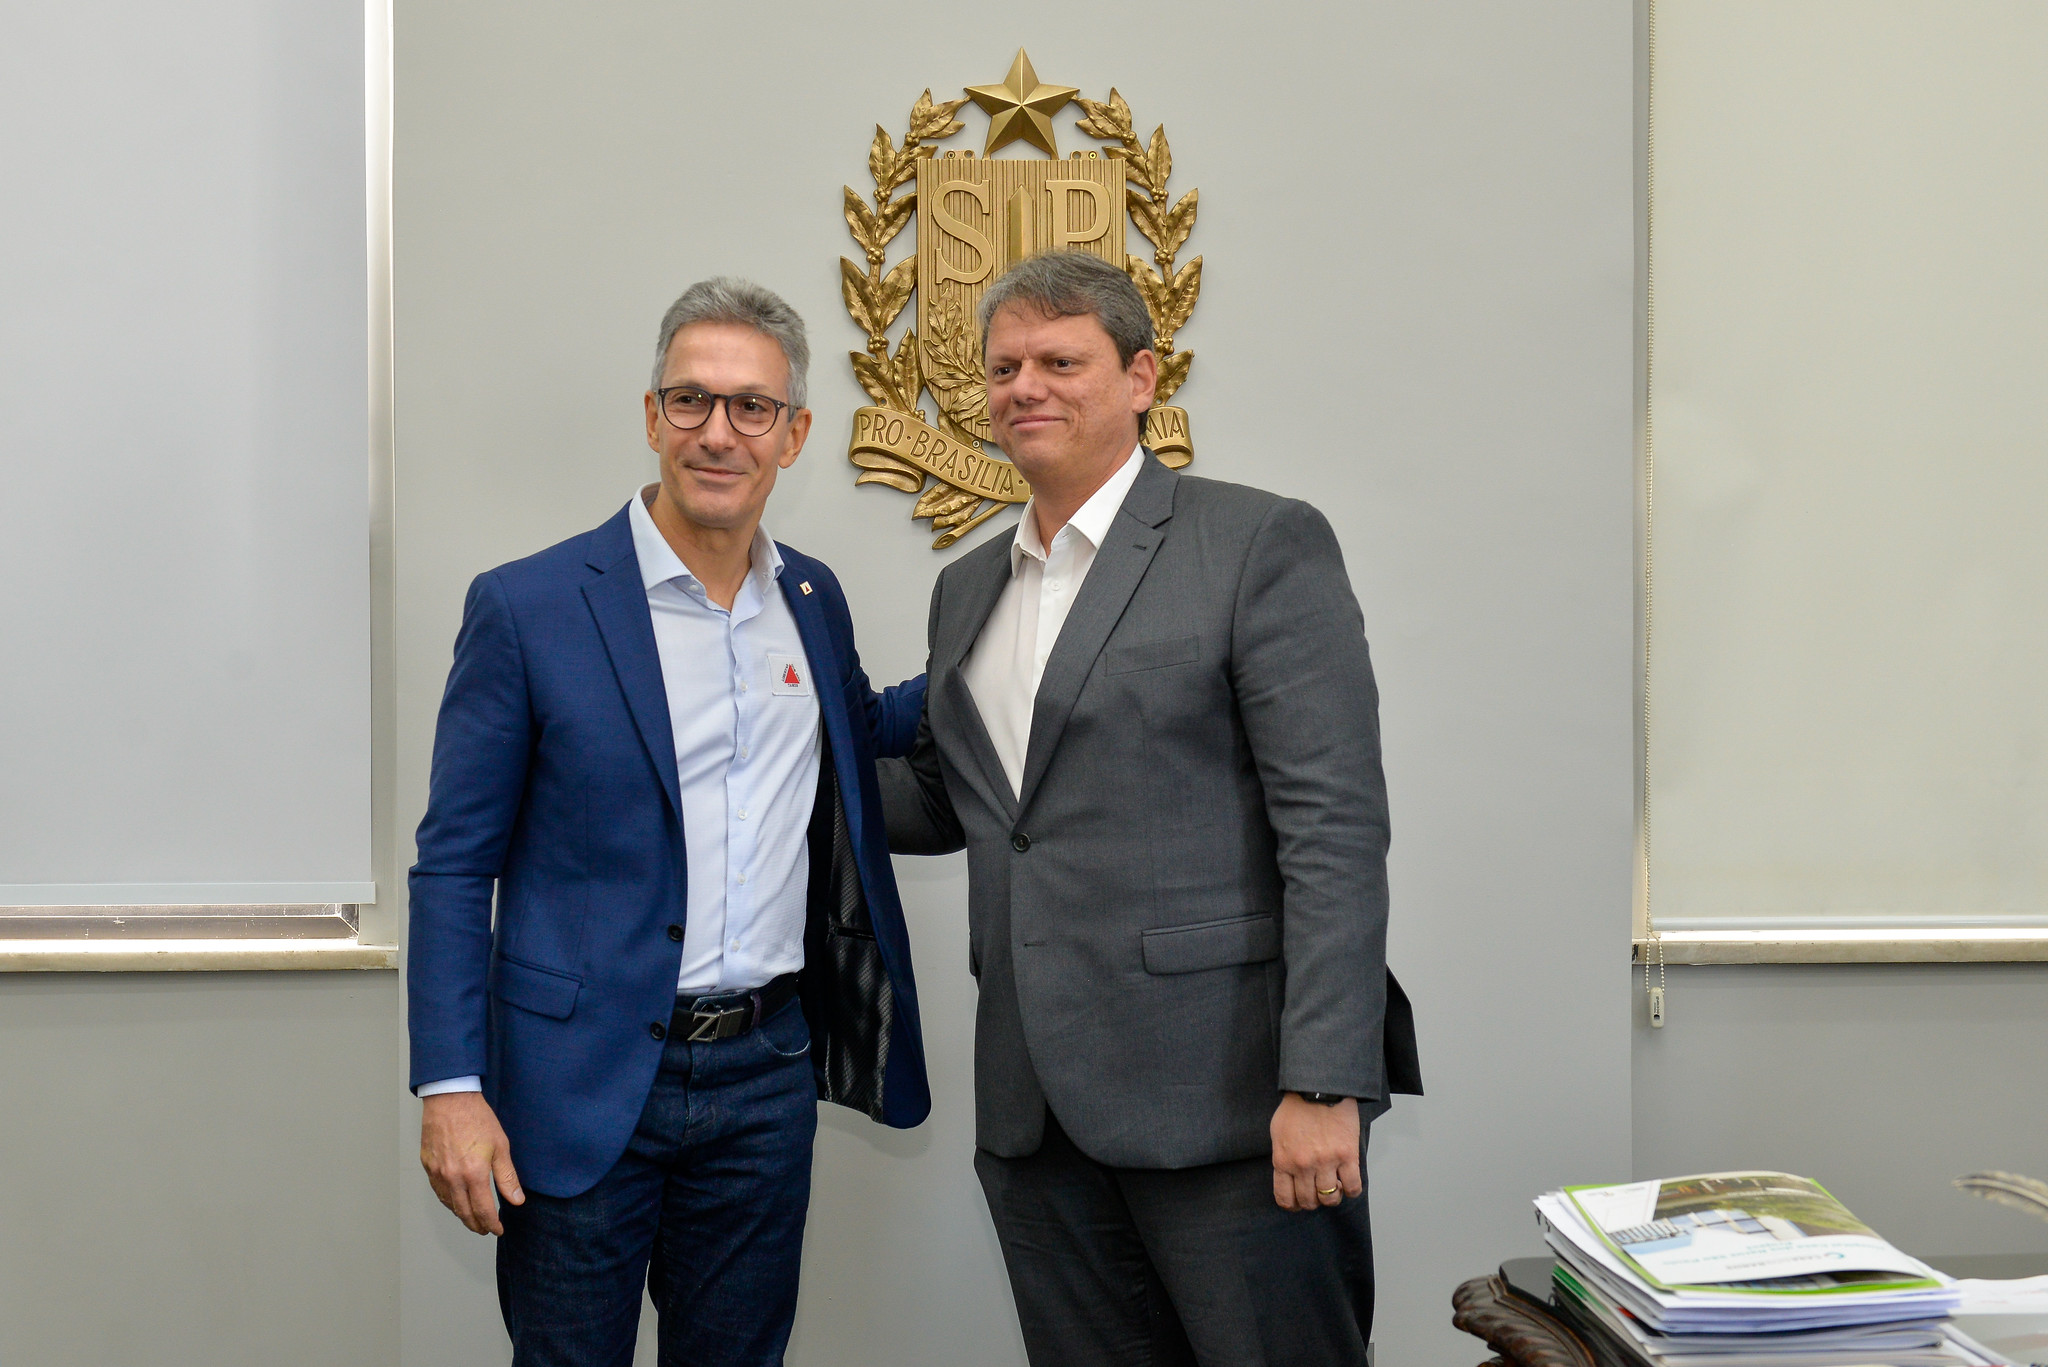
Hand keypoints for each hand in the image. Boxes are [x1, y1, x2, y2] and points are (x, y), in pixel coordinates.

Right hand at [420, 1092, 524, 1234]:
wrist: (450, 1100)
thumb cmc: (477, 1119)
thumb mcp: (500, 1146)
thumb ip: (507, 1177)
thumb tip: (516, 1200)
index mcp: (473, 1174)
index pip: (483, 1210)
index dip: (491, 1224)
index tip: (497, 1229)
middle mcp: (453, 1178)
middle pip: (464, 1213)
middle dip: (476, 1225)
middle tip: (485, 1230)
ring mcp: (438, 1173)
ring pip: (449, 1204)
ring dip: (462, 1215)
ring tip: (472, 1219)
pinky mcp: (428, 1167)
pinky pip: (439, 1192)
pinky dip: (449, 1201)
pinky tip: (456, 1202)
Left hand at [1270, 1093, 1360, 1211]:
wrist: (1318, 1087)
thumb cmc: (1296, 1106)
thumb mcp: (1277, 1133)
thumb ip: (1282, 1156)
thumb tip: (1288, 1175)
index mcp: (1283, 1160)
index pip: (1285, 1198)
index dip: (1293, 1205)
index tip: (1298, 1202)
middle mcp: (1303, 1166)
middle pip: (1309, 1201)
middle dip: (1312, 1201)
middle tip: (1317, 1192)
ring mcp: (1326, 1162)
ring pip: (1330, 1198)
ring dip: (1331, 1197)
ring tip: (1333, 1187)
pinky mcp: (1347, 1156)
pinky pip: (1352, 1186)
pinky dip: (1351, 1190)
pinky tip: (1348, 1184)